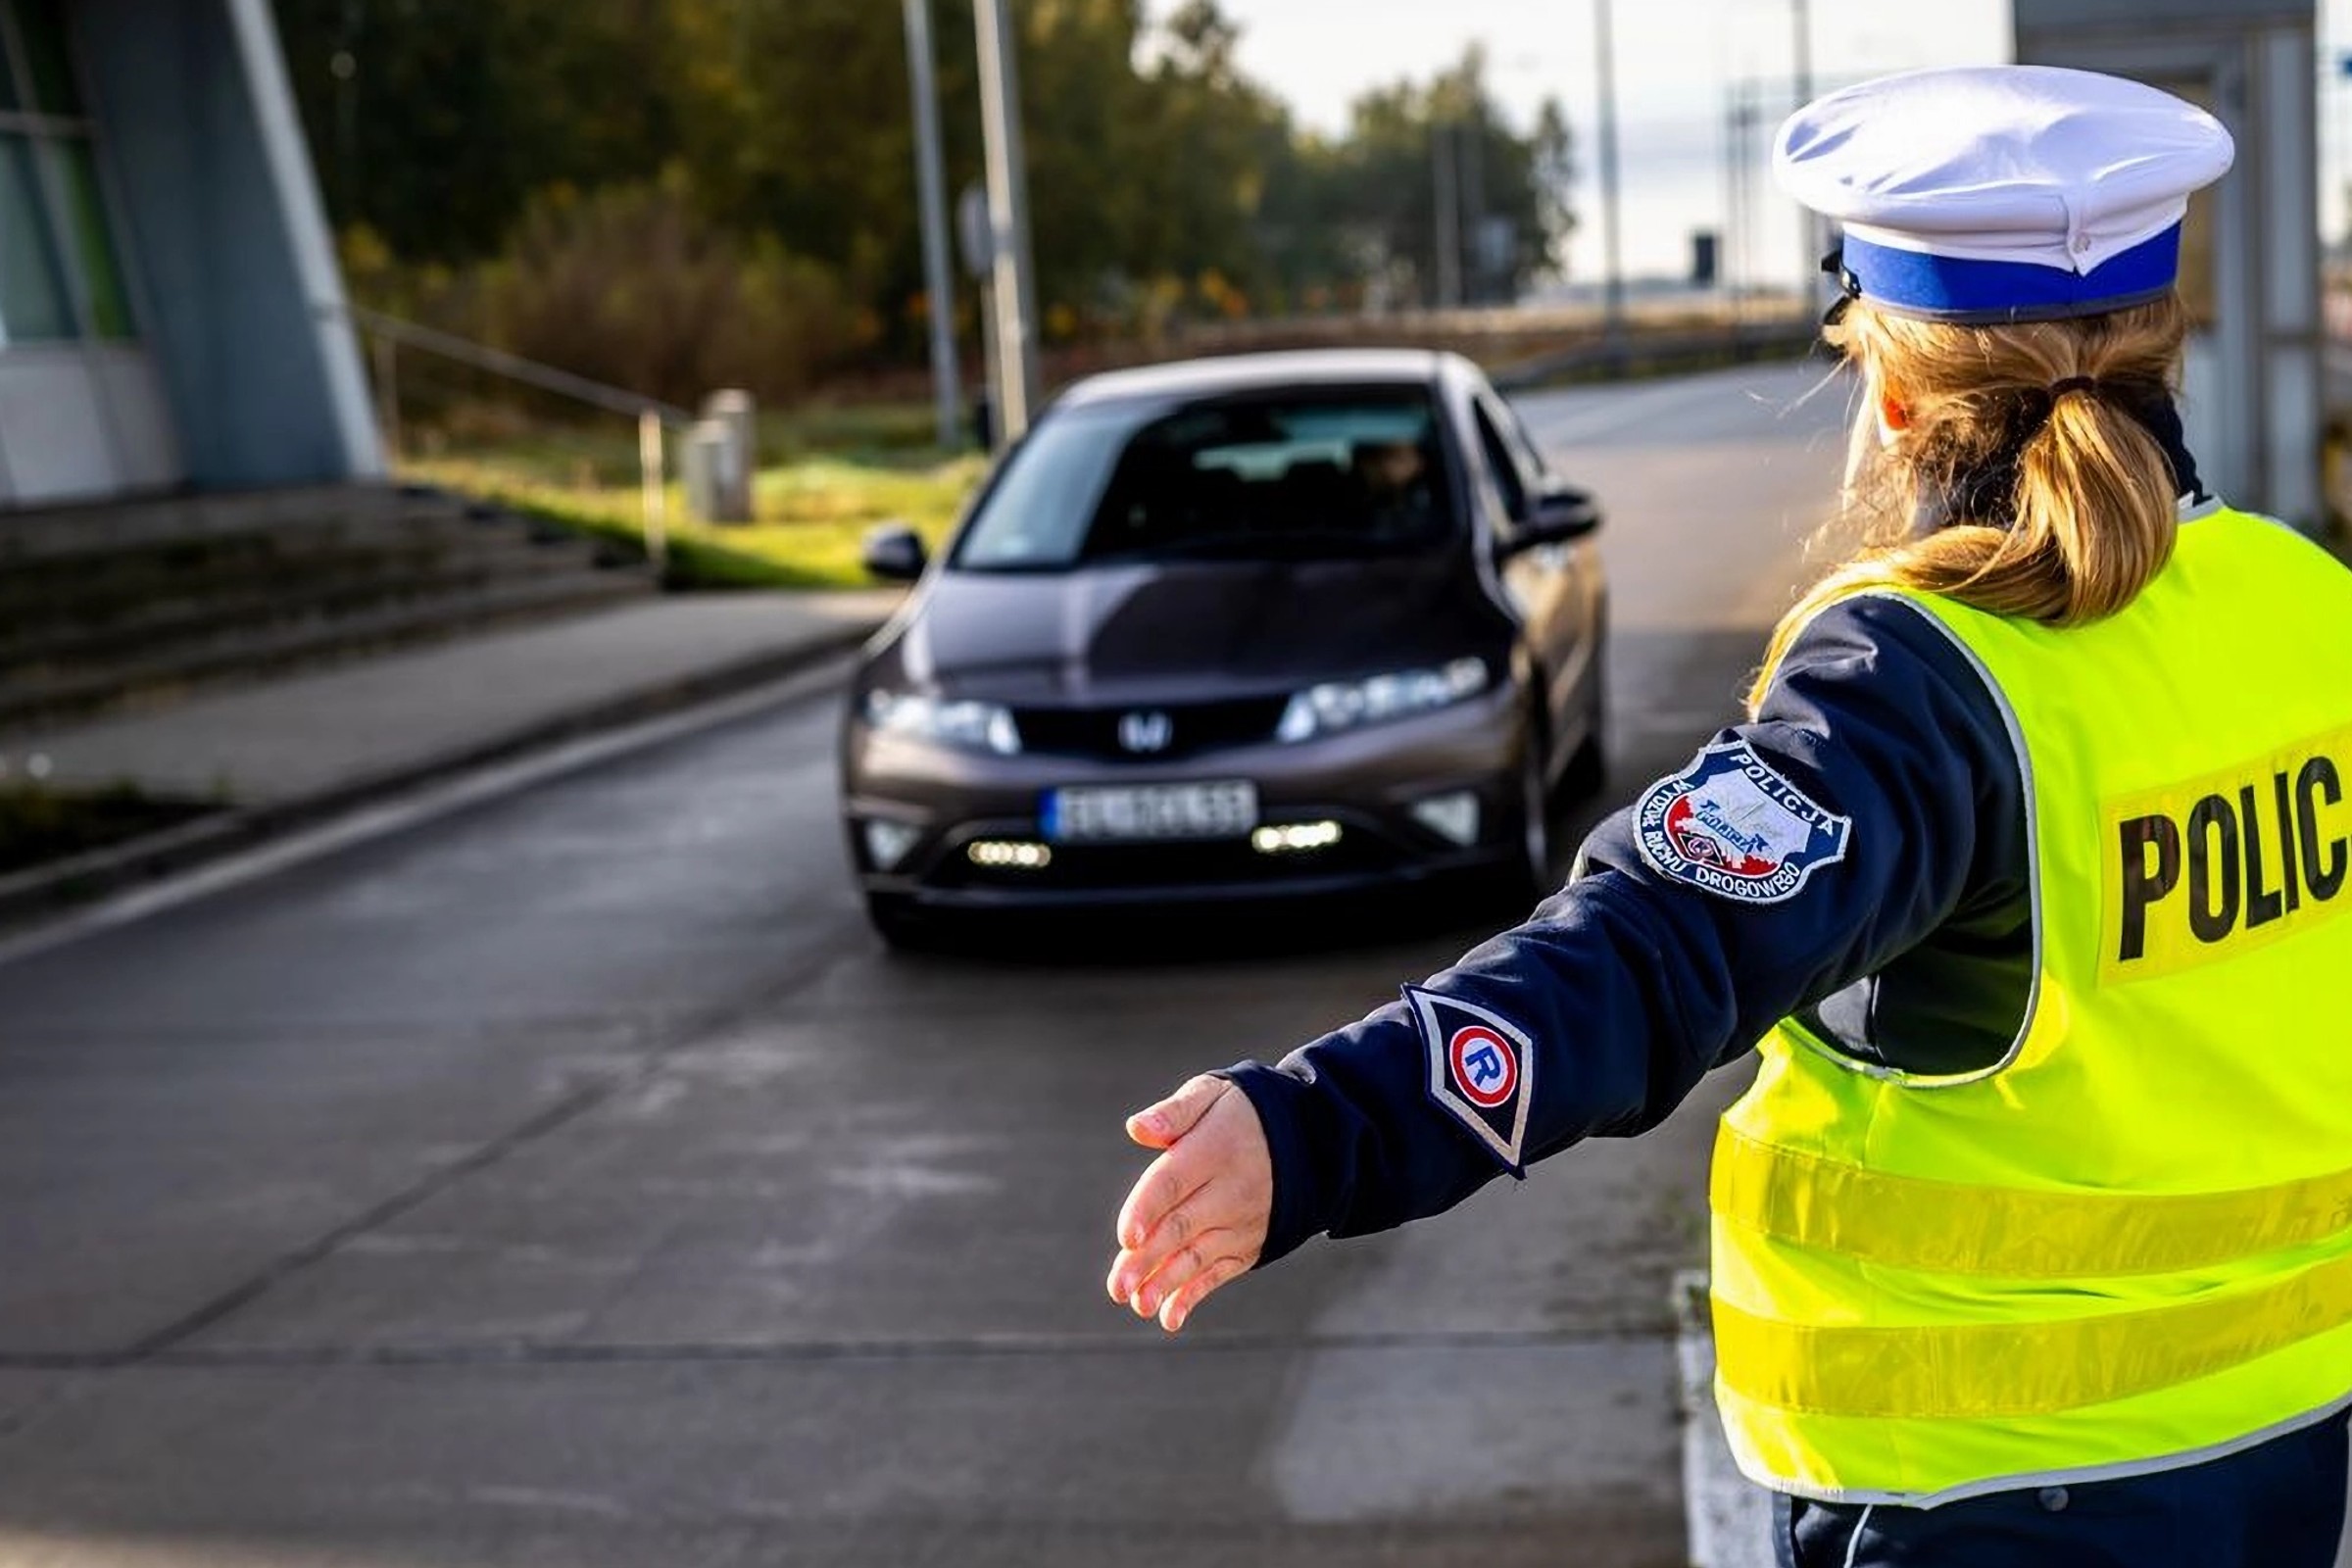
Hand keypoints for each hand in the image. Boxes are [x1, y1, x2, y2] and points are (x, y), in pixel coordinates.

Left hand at [1104, 1074, 1271, 1332]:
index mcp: (1214, 1150)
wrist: (1308, 1141)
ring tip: (1137, 1305)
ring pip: (1198, 1256)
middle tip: (1117, 1287)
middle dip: (1148, 1259)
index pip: (1174, 1181)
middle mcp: (1230, 1191)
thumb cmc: (1240, 1114)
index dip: (1148, 1208)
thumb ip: (1174, 1113)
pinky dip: (1194, 1296)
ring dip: (1166, 1283)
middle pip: (1181, 1227)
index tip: (1126, 1237)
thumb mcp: (1212, 1095)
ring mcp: (1240, 1223)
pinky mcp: (1247, 1246)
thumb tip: (1136, 1128)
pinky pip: (1219, 1274)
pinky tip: (1169, 1318)